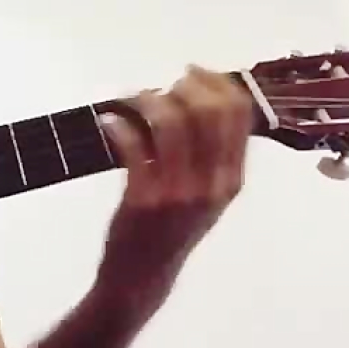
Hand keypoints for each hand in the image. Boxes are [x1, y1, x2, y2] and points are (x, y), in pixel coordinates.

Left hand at [96, 65, 253, 292]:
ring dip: (148, 101)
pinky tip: (109, 122)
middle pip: (211, 111)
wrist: (144, 274)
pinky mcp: (144, 198)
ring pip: (173, 123)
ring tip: (132, 100)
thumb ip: (210, 154)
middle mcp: (212, 183)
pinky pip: (134, 147)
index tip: (194, 73)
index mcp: (232, 178)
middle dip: (184, 87)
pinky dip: (118, 126)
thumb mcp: (206, 195)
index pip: (239, 114)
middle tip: (162, 87)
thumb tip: (195, 99)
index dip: (217, 83)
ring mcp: (178, 191)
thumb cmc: (173, 229)